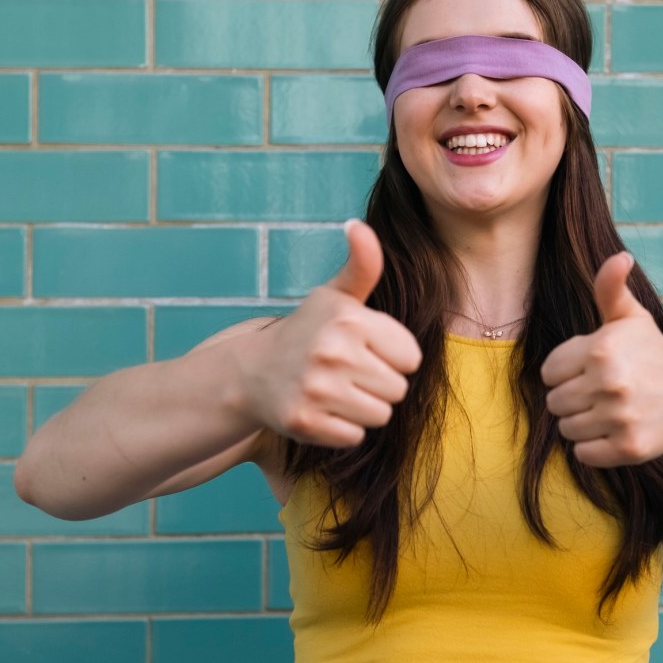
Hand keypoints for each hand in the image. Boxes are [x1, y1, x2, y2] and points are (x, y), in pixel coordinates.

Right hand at [243, 219, 421, 448]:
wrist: (251, 373)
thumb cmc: (307, 332)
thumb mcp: (335, 296)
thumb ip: (362, 265)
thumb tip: (358, 225)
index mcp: (348, 318)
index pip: (412, 357)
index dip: (393, 357)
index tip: (365, 350)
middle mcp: (332, 351)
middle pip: (398, 389)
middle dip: (379, 384)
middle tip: (348, 373)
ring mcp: (317, 389)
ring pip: (381, 415)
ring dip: (363, 408)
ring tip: (336, 391)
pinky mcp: (305, 422)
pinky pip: (356, 436)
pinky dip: (343, 429)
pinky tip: (322, 410)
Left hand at [540, 252, 662, 466]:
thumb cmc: (653, 353)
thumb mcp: (631, 317)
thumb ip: (611, 287)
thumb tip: (619, 257)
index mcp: (602, 349)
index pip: (549, 372)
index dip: (566, 371)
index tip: (590, 370)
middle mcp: (610, 383)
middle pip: (555, 402)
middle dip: (573, 398)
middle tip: (600, 392)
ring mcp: (620, 418)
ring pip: (566, 429)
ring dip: (581, 423)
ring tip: (607, 411)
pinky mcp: (628, 448)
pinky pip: (583, 453)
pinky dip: (593, 447)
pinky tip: (615, 430)